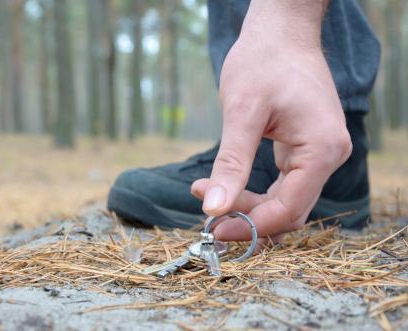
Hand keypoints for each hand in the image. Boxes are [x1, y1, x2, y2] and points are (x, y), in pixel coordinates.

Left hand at [191, 0, 350, 241]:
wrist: (279, 31)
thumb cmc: (264, 61)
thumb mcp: (242, 113)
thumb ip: (231, 164)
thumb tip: (214, 209)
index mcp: (322, 149)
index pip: (289, 209)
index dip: (251, 225)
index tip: (215, 227)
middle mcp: (329, 156)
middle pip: (288, 210)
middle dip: (246, 216)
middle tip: (207, 215)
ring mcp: (319, 153)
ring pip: (284, 200)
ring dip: (247, 204)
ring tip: (206, 192)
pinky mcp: (305, 149)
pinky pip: (283, 184)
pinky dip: (254, 191)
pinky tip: (225, 184)